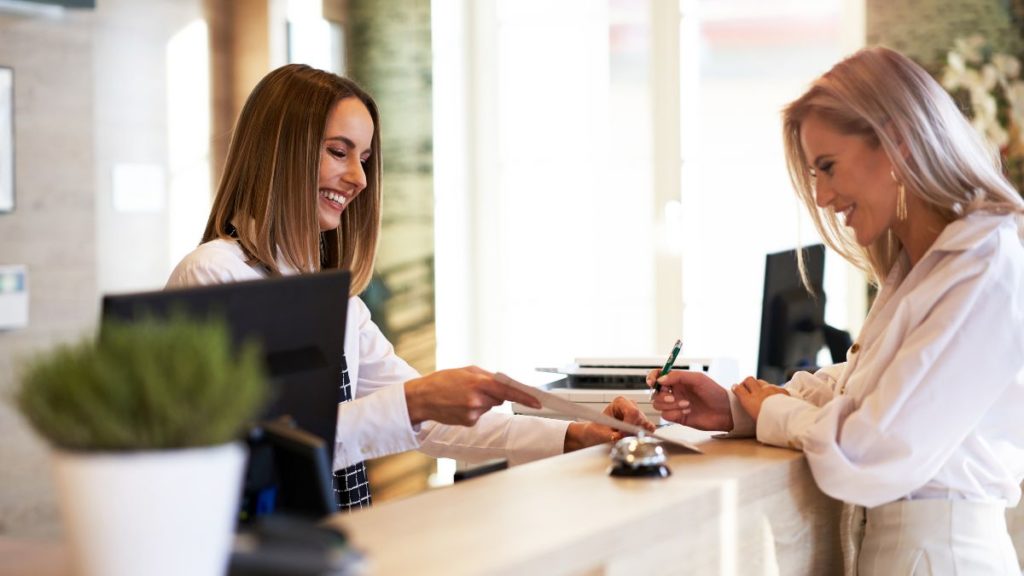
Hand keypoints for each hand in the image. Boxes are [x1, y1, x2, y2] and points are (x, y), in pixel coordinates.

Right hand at [404, 366, 541, 425]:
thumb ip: (487, 377)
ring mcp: (473, 413)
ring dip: (482, 402)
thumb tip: (504, 383)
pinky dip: (474, 410)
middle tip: (474, 388)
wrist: (422, 398)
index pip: (508, 391)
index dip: (525, 397)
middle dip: (492, 394)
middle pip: (500, 399)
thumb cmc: (443, 381)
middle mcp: (477, 400)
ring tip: (462, 396)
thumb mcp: (466, 371)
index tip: (537, 402)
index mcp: (478, 383)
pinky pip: (480, 415)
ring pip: (489, 407)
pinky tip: (459, 405)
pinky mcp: (469, 422)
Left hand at [563, 396, 656, 451]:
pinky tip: (634, 437)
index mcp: (620, 402)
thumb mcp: (602, 432)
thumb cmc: (599, 428)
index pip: (632, 412)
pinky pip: (649, 428)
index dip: (629, 425)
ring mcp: (638, 413)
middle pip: (640, 418)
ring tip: (624, 437)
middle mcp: (631, 405)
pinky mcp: (642, 422)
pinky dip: (644, 434)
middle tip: (621, 438)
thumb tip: (618, 437)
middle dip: (632, 431)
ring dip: (636, 433)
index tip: (622, 435)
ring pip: (645, 424)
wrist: (598, 432)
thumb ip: (610, 435)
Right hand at [646, 368, 732, 431]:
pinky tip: (687, 411)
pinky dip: (675, 413)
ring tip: (687, 404)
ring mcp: (675, 405)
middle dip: (662, 396)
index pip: (659, 376)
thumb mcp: (697, 379)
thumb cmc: (714, 392)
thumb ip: (678, 376)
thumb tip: (661, 379)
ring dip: (671, 405)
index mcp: (678, 381)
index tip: (652, 382)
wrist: (725, 411)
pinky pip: (666, 415)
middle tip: (672, 397)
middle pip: (655, 393)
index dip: (652, 378)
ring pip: (658, 405)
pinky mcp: (678, 417)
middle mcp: (675, 392)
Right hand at [731, 376, 788, 420]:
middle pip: (749, 379)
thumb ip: (752, 411)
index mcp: (749, 401)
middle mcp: (758, 392)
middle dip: (747, 382)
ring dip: (759, 385)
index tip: (735, 388)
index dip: (736, 387)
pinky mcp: (781, 390)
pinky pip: (774, 386)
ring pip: (761, 382)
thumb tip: (753, 411)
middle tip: (747, 387)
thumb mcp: (755, 420)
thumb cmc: (769, 425)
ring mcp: (770, 389)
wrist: (787, 420)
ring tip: (761, 392)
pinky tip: (774, 396)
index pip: (738, 388)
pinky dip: (772, 390)